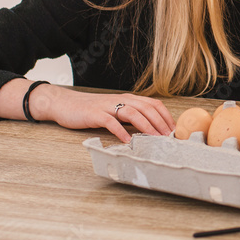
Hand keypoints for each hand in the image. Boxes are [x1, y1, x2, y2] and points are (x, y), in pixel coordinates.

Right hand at [31, 84, 174, 142]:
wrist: (65, 103)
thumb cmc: (91, 110)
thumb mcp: (115, 110)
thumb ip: (130, 116)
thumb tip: (150, 128)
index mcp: (128, 99)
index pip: (153, 104)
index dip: (166, 116)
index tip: (174, 129)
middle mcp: (121, 100)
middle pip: (147, 108)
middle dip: (160, 122)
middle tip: (169, 136)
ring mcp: (108, 106)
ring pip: (132, 113)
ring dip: (146, 126)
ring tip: (155, 138)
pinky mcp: (95, 114)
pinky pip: (110, 121)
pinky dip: (120, 131)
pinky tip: (127, 140)